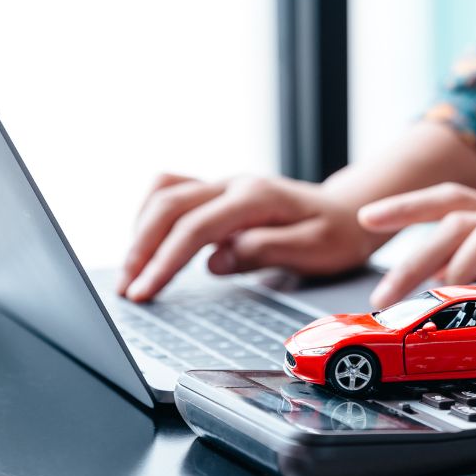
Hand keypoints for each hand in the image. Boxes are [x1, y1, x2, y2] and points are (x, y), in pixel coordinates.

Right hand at [119, 173, 388, 300]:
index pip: (195, 227)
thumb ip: (263, 251)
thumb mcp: (313, 250)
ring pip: (164, 194)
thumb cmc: (336, 234)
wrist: (349, 211)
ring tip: (132, 271)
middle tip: (126, 288)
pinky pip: (173, 195)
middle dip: (141, 248)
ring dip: (141, 230)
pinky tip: (149, 248)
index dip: (164, 261)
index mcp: (255, 197)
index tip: (144, 292)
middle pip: (168, 205)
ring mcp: (224, 185)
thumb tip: (215, 261)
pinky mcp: (218, 194)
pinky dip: (152, 219)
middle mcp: (233, 184)